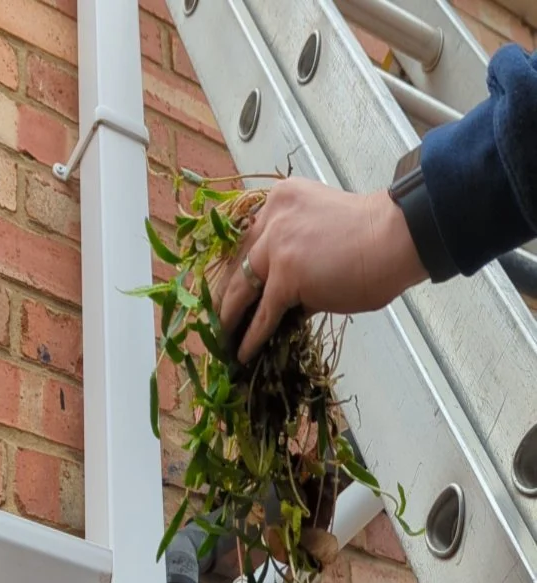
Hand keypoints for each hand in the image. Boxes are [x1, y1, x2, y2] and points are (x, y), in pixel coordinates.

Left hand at [218, 178, 426, 363]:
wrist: (397, 237)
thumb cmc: (375, 237)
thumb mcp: (326, 230)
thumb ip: (300, 254)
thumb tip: (289, 294)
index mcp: (282, 200)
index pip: (249, 238)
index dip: (238, 267)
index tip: (230, 287)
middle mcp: (273, 218)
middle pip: (238, 261)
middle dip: (226, 293)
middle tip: (217, 316)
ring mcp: (277, 247)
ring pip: (242, 287)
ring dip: (230, 316)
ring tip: (222, 338)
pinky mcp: (286, 277)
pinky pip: (263, 313)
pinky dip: (252, 335)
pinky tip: (243, 351)